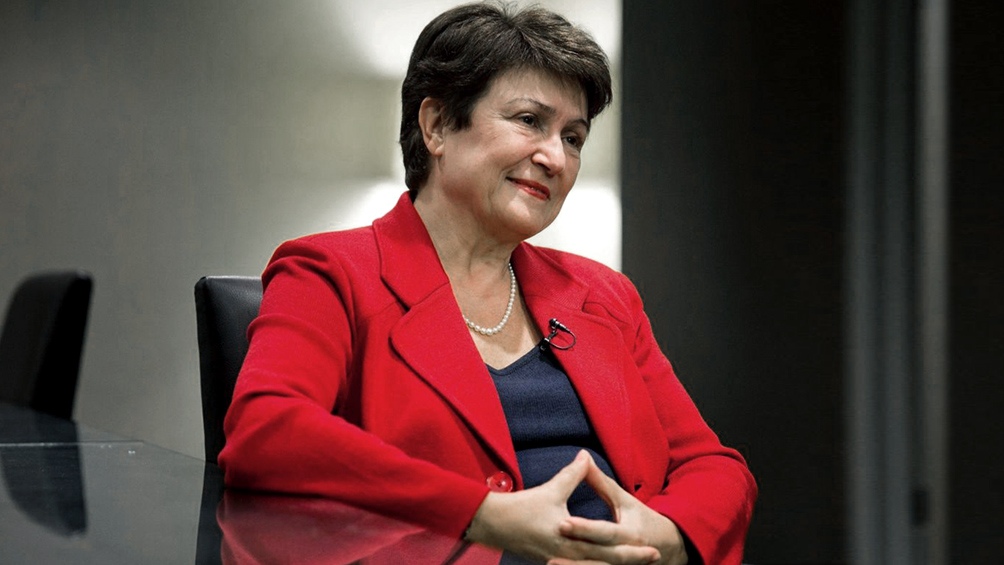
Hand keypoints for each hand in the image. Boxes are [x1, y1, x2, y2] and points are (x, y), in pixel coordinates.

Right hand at [464, 451, 661, 563]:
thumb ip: (573, 475)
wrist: (493, 524)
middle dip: (631, 562)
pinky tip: (603, 564)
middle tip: (654, 559)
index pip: (608, 547)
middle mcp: (568, 554)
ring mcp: (560, 561)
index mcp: (571, 538)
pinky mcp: (551, 562)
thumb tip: (586, 455)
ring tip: (634, 563)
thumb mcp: (551, 490)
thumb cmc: (522, 508)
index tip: (651, 548)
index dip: (632, 549)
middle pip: (606, 563)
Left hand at [548, 453, 688, 564]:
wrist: (668, 546)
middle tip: (551, 553)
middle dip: (575, 556)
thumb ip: (601, 482)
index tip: (563, 524)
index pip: (605, 532)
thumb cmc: (642, 519)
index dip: (585, 529)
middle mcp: (628, 554)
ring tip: (551, 564)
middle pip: (599, 556)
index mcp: (631, 534)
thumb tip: (583, 457)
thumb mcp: (624, 499)